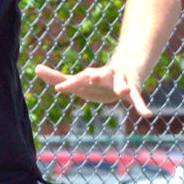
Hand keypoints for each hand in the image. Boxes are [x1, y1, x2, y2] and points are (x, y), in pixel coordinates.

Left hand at [35, 62, 152, 118]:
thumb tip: (35, 68)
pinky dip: (142, 106)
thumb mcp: (77, 80)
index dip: (69, 84)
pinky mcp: (133, 89)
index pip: (77, 79)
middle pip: (99, 74)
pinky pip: (138, 98)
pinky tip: (148, 115)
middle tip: (91, 77)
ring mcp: (120, 81)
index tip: (58, 88)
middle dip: (96, 76)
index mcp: (89, 75)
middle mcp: (104, 75)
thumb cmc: (96, 80)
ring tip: (125, 89)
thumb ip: (56, 77)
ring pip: (121, 82)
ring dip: (122, 85)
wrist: (125, 71)